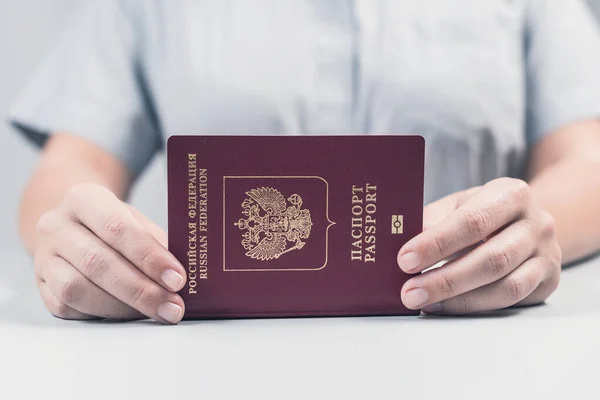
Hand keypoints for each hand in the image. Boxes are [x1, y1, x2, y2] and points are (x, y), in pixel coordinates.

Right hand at [34, 184, 186, 323]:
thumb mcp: (136, 220)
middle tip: (173, 306)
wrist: (72, 225)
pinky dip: (103, 313)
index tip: (178, 279)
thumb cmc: (113, 224)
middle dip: (141, 290)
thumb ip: (156, 243)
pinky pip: (68, 306)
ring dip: (122, 307)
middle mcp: (56, 225)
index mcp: (84, 198)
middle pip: (97, 263)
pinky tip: (130, 313)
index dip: (150, 257)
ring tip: (156, 312)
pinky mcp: (41, 285)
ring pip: (77, 289)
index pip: (117, 228)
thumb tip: (181, 276)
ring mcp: (43, 257)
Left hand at [398, 178, 560, 314]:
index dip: (437, 243)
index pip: (473, 221)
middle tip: (409, 292)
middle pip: (491, 259)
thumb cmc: (483, 212)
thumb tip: (404, 244)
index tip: (405, 259)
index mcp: (511, 194)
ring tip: (424, 303)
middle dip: (445, 280)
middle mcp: (537, 223)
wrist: (527, 221)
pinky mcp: (548, 281)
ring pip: (505, 286)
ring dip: (459, 300)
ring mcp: (548, 254)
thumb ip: (433, 220)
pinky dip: (475, 306)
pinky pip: (511, 301)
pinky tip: (446, 306)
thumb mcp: (458, 204)